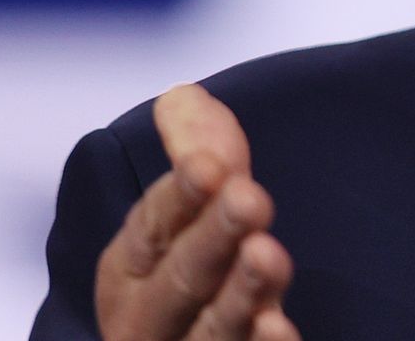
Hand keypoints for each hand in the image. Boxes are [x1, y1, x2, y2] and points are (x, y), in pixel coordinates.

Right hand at [94, 84, 299, 340]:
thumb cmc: (193, 272)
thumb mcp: (198, 211)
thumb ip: (199, 152)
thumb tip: (182, 96)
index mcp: (132, 267)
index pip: (152, 225)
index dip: (180, 196)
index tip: (209, 166)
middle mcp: (152, 316)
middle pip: (181, 276)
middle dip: (213, 237)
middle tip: (250, 198)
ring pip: (211, 329)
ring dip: (240, 294)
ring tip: (269, 255)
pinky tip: (281, 330)